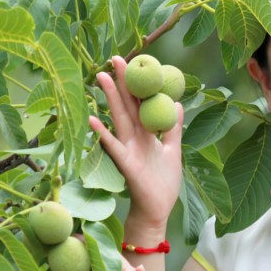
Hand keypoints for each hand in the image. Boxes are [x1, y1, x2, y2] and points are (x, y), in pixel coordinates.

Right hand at [89, 56, 182, 227]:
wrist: (158, 211)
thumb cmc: (163, 184)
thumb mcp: (173, 151)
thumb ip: (173, 129)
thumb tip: (178, 104)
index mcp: (147, 133)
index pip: (141, 103)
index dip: (138, 85)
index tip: (135, 64)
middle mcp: (135, 138)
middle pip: (127, 105)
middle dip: (121, 83)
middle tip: (114, 59)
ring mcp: (128, 149)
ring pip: (119, 118)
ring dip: (110, 98)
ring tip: (101, 77)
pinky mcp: (126, 164)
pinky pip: (113, 146)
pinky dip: (103, 134)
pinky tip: (92, 120)